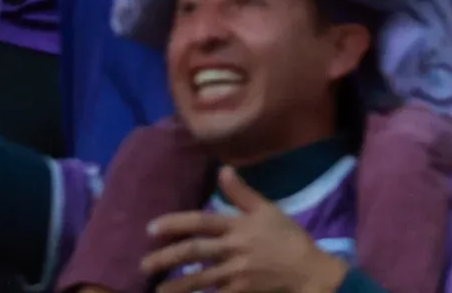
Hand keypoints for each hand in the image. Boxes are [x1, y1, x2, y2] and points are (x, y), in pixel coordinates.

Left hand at [143, 167, 352, 292]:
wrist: (307, 268)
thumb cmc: (286, 236)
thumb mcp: (268, 209)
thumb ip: (242, 193)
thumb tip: (223, 170)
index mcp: (239, 225)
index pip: (202, 222)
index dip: (176, 224)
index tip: (151, 229)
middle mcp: (234, 248)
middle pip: (194, 252)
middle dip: (166, 258)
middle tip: (143, 264)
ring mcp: (236, 272)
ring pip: (199, 279)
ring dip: (175, 285)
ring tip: (157, 290)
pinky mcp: (240, 291)